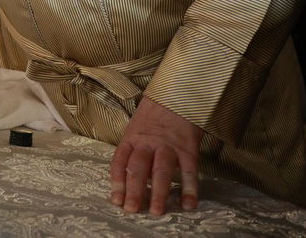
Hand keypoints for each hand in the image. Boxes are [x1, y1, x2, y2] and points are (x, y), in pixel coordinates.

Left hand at [110, 97, 203, 214]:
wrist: (177, 94)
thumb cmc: (154, 114)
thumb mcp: (136, 128)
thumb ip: (133, 150)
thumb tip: (127, 178)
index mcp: (131, 138)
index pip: (120, 161)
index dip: (117, 182)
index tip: (116, 200)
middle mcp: (147, 143)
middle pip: (137, 168)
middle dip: (134, 191)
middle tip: (131, 210)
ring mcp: (168, 146)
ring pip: (161, 171)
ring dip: (158, 193)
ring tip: (156, 212)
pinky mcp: (188, 148)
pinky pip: (189, 171)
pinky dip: (189, 189)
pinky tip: (188, 205)